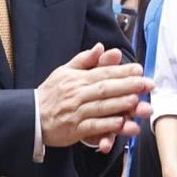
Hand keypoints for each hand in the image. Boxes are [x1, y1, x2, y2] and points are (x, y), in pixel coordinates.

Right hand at [36, 45, 151, 151]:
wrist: (30, 117)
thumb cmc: (51, 94)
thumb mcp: (64, 72)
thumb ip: (85, 60)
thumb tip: (101, 46)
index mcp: (76, 79)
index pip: (102, 72)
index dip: (122, 71)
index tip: (139, 69)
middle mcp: (77, 94)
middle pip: (105, 88)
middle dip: (127, 86)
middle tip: (146, 84)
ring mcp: (76, 113)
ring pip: (101, 107)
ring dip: (120, 105)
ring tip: (138, 101)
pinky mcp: (74, 130)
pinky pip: (93, 127)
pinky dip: (107, 125)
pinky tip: (121, 123)